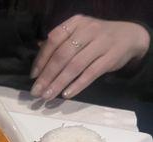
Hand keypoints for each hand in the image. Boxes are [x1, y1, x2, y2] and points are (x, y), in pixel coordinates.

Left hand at [30, 15, 149, 99]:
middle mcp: (87, 30)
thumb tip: (38, 65)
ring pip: (75, 66)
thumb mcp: (78, 34)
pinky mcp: (110, 58)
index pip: (53, 40)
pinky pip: (90, 74)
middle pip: (62, 55)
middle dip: (47, 76)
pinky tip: (66, 95)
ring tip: (47, 96)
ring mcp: (100, 44)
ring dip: (59, 83)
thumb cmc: (96, 39)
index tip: (33, 76)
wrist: (129, 37)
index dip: (41, 59)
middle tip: (37, 92)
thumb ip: (60, 45)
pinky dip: (77, 85)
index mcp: (75, 23)